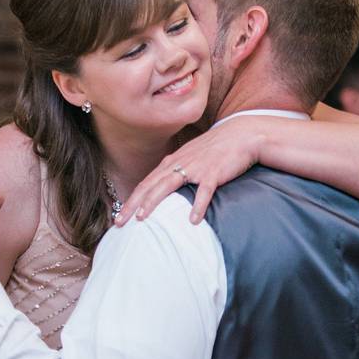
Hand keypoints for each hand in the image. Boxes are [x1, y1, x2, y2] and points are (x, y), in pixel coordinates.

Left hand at [115, 118, 261, 225]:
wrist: (240, 135)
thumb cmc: (215, 149)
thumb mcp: (190, 158)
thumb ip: (176, 172)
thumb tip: (164, 190)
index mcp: (172, 162)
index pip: (146, 183)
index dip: (131, 200)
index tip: (118, 217)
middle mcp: (179, 164)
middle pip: (150, 186)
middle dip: (133, 205)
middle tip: (119, 222)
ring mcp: (195, 168)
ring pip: (168, 185)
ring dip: (153, 202)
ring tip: (143, 219)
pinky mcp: (213, 173)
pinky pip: (203, 191)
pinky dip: (197, 206)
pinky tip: (193, 221)